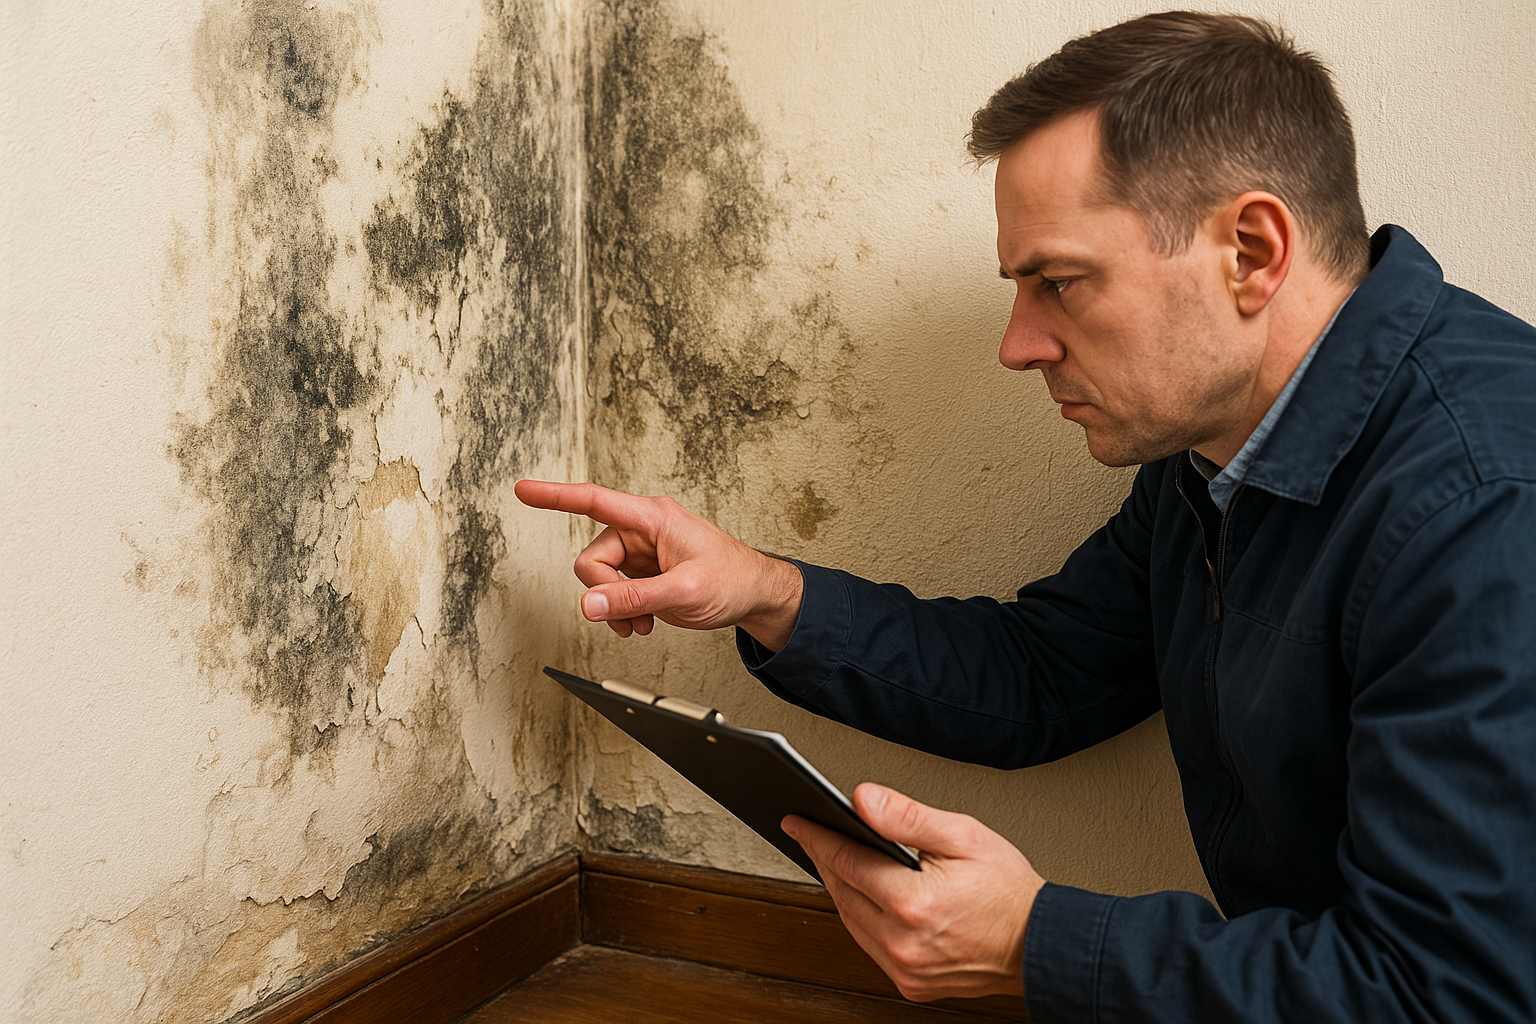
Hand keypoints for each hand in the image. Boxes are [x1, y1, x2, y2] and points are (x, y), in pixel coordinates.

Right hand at [514, 480, 804, 649]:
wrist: (755, 596)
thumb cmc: (732, 580)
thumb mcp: (683, 592)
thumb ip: (634, 599)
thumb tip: (590, 605)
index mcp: (652, 517)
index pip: (593, 501)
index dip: (555, 496)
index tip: (522, 489)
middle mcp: (642, 530)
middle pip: (592, 557)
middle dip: (604, 591)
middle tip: (631, 613)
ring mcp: (643, 552)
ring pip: (600, 579)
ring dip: (614, 607)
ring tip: (641, 624)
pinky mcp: (645, 573)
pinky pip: (614, 592)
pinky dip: (622, 612)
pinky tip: (643, 623)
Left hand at [782, 783, 1043, 1002]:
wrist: (1041, 943)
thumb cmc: (1009, 890)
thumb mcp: (963, 836)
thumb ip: (907, 817)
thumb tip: (864, 800)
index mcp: (913, 904)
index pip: (846, 862)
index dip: (817, 837)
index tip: (796, 821)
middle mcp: (904, 943)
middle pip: (842, 893)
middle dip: (825, 859)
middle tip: (812, 833)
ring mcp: (906, 969)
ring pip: (850, 922)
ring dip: (840, 889)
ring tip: (835, 858)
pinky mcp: (911, 984)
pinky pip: (869, 945)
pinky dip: (861, 918)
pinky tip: (863, 895)